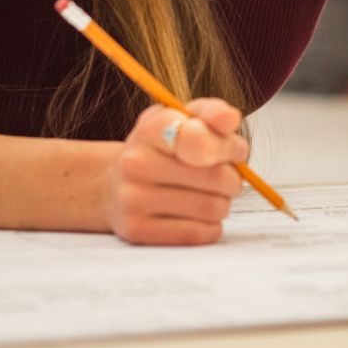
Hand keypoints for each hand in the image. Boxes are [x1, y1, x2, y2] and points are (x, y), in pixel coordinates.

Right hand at [104, 99, 248, 245]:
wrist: (113, 186)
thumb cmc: (160, 151)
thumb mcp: (181, 120)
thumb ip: (211, 113)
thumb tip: (230, 119)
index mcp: (151, 128)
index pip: (199, 138)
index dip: (228, 147)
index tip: (234, 151)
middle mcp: (136, 162)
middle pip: (217, 177)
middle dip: (232, 179)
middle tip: (225, 177)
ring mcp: (133, 198)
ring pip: (212, 208)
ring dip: (223, 204)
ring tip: (209, 196)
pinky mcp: (137, 230)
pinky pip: (199, 234)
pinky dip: (210, 227)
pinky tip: (198, 216)